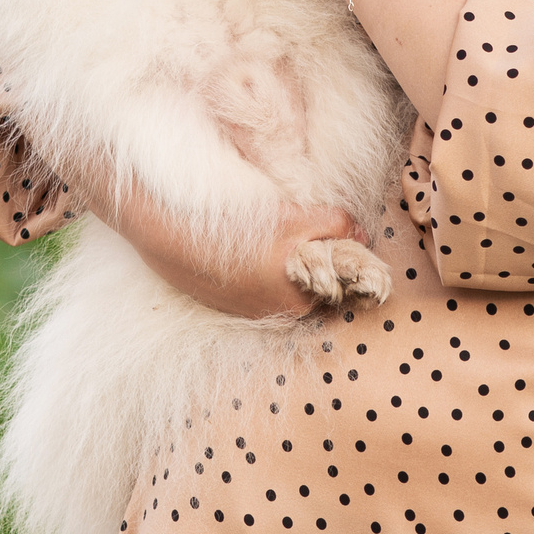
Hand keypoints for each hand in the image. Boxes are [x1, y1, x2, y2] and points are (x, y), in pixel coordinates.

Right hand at [90, 170, 372, 318]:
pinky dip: (257, 269)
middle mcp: (274, 314)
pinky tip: (247, 245)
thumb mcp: (295, 219)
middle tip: (309, 229)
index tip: (342, 244)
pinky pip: (253, 287)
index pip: (336, 288)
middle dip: (313, 263)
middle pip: (309, 289)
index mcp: (298, 301)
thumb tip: (363, 234)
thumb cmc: (239, 228)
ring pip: (280, 287)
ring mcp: (245, 310)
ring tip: (275, 234)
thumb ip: (335, 225)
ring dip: (283, 266)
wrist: (170, 236)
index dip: (342, 264)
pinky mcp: (222, 301)